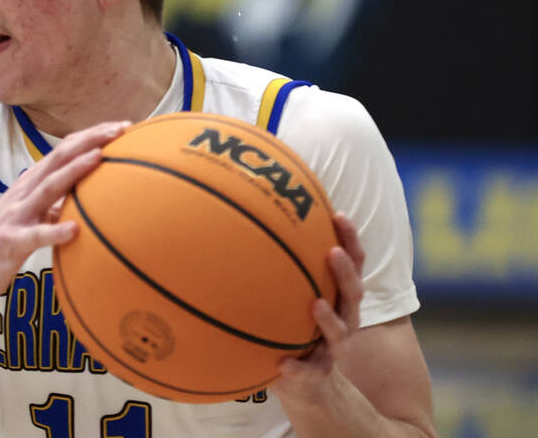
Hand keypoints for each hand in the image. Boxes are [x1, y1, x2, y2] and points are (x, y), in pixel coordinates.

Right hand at [0, 120, 129, 308]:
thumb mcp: (31, 219)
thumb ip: (54, 206)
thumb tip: (86, 200)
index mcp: (31, 185)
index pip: (64, 152)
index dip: (92, 137)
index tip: (123, 127)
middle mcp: (24, 193)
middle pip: (59, 159)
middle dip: (90, 141)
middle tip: (121, 129)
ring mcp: (16, 215)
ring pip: (48, 188)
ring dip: (74, 171)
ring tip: (99, 157)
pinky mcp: (10, 242)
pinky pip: (34, 235)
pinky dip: (54, 230)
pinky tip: (74, 230)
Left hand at [272, 212, 364, 398]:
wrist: (304, 385)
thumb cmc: (295, 328)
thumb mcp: (291, 296)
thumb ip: (280, 267)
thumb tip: (247, 221)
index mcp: (339, 298)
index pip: (352, 264)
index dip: (350, 240)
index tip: (338, 215)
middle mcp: (343, 320)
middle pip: (353, 294)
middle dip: (345, 272)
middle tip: (332, 252)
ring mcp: (332, 349)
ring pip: (339, 333)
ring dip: (329, 319)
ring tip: (316, 305)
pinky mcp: (315, 375)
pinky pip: (307, 372)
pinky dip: (297, 367)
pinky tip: (283, 363)